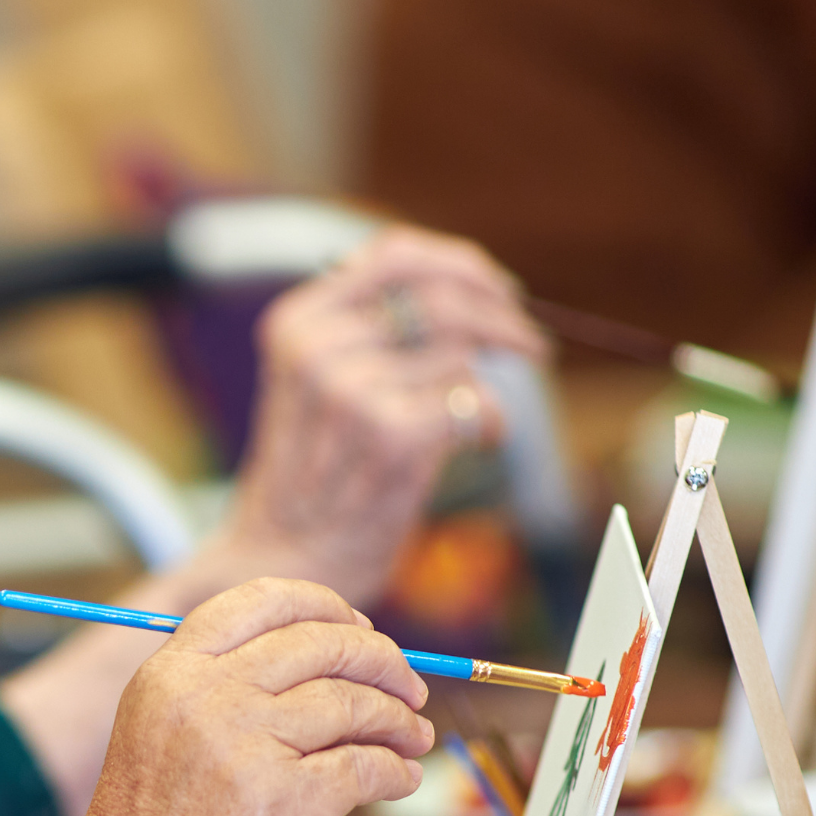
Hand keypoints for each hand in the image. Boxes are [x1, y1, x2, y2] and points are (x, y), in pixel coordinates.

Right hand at [0, 580, 433, 815]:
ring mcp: (243, 749)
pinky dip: (395, 771)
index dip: (326, 608)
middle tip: (407, 689)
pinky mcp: (285, 805)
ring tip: (413, 739)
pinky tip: (400, 779)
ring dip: (397, 720)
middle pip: (320, 643)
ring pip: (352, 703)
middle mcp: (203, 700)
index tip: (361, 629)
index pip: (261, 602)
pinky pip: (367, 766)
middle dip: (380, 661)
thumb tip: (330, 668)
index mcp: (167, 676)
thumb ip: (223, 698)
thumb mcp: (160, 746)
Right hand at [213, 229, 543, 604]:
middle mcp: (317, 347)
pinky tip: (481, 441)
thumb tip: (476, 290)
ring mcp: (350, 391)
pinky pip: (473, 402)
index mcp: (297, 322)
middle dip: (503, 317)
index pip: (395, 255)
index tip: (501, 290)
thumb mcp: (319, 382)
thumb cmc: (318, 474)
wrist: (284, 560)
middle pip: (441, 298)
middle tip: (532, 344)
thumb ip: (374, 331)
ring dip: (486, 388)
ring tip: (477, 422)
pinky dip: (493, 422)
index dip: (461, 265)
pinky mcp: (391, 436)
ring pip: (461, 356)